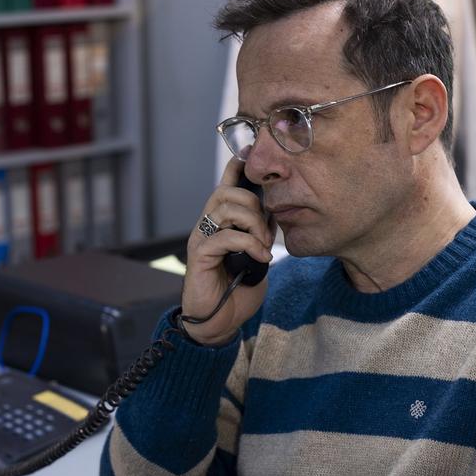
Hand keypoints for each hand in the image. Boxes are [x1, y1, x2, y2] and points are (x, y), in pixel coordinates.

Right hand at [181, 158, 274, 344]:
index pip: (226, 185)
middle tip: (268, 233)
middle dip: (255, 206)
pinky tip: (261, 258)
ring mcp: (201, 239)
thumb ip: (261, 233)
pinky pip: (226, 236)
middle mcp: (206, 225)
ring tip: (264, 246)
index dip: (237, 167)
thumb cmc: (237, 290)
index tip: (251, 154)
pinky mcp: (200, 255)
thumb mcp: (256, 255)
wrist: (220, 322)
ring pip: (227, 209)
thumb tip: (275, 213)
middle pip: (228, 192)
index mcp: (219, 222)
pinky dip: (249, 244)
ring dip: (254, 225)